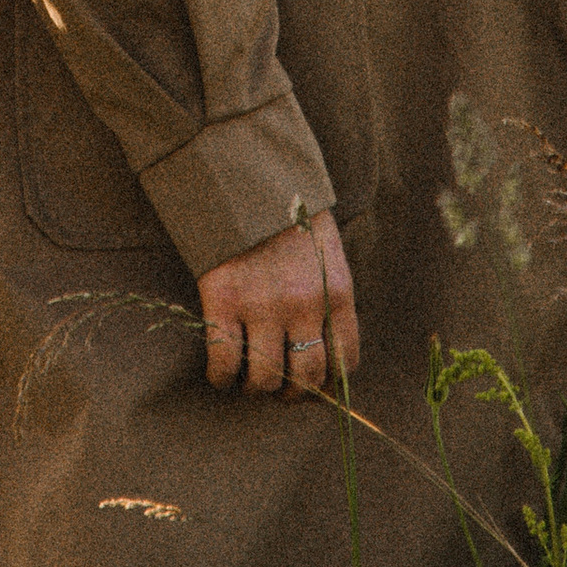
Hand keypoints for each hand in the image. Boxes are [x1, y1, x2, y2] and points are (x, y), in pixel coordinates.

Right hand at [197, 209, 358, 395]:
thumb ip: (328, 296)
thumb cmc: (287, 213)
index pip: (346, 362)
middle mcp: (305, 303)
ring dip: (257, 387)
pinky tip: (221, 373)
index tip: (312, 383)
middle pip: (307, 377)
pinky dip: (222, 377)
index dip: (328, 383)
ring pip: (266, 378)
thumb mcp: (326, 252)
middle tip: (279, 387)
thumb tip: (322, 347)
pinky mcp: (223, 300)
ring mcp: (263, 304)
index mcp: (337, 291)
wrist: (243, 174)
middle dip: (293, 393)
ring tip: (248, 378)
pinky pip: (225, 362)